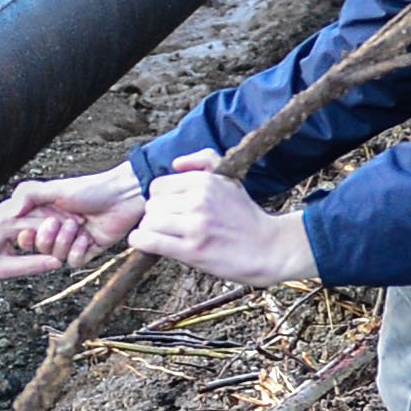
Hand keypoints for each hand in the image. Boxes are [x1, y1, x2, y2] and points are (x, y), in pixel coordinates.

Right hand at [0, 165, 149, 268]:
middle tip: (57, 223)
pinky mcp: (89, 250)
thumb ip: (28, 195)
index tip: (27, 231)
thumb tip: (11, 211)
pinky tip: (89, 237)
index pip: (26, 233)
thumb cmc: (90, 188)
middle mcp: (59, 228)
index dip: (26, 235)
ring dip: (65, 241)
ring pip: (57, 255)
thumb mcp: (54, 188)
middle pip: (40, 247)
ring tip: (79, 225)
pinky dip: (78, 250)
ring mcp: (74, 240)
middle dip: (46, 238)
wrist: (122, 196)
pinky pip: (74, 261)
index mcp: (48, 214)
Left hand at [0, 182, 85, 284]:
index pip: (42, 225)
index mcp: (7, 224)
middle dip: (67, 220)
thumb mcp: (2, 270)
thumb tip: (57, 263)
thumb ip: (31, 265)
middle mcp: (9, 212)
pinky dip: (49, 217)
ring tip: (81, 225)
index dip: (65, 231)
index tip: (85, 236)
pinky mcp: (10, 212)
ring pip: (41, 209)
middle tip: (88, 227)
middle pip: (45, 213)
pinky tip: (64, 225)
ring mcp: (9, 209)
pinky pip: (34, 211)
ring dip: (60, 216)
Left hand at [127, 151, 319, 285]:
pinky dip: (141, 242)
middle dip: (156, 216)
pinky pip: (148, 240)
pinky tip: (149, 244)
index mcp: (204, 181)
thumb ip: (204, 161)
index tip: (171, 209)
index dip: (161, 199)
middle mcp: (198, 200)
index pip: (157, 185)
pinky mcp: (192, 250)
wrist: (269, 248)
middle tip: (171, 226)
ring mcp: (195, 225)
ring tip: (165, 236)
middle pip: (151, 205)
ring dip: (151, 231)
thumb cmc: (246, 216)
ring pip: (148, 222)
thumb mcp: (230, 179)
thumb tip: (176, 163)